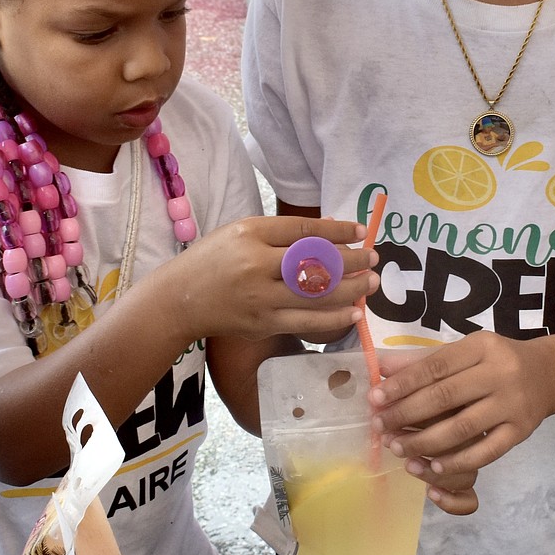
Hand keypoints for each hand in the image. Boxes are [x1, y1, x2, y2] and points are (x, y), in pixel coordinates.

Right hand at [171, 215, 378, 342]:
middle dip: (351, 262)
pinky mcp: (262, 324)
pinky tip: (353, 312)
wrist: (179, 300)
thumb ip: (281, 232)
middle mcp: (256, 265)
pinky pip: (307, 322)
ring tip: (371, 284)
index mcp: (251, 234)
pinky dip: (334, 318)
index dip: (337, 231)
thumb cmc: (213, 260)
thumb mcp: (240, 232)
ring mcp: (260, 298)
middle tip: (374, 259)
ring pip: (316, 295)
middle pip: (315, 263)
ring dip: (351, 290)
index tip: (361, 231)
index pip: (304, 230)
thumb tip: (330, 231)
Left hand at [369, 332, 554, 483]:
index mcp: (481, 346)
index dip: (402, 384)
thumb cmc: (496, 360)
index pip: (434, 366)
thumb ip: (424, 360)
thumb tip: (381, 368)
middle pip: (445, 396)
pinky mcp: (521, 431)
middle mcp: (499, 373)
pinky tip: (434, 466)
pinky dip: (458, 461)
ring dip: (425, 442)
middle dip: (406, 414)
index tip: (375, 399)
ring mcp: (513, 404)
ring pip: (462, 428)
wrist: (548, 374)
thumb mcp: (465, 350)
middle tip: (380, 427)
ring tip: (399, 449)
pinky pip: (486, 451)